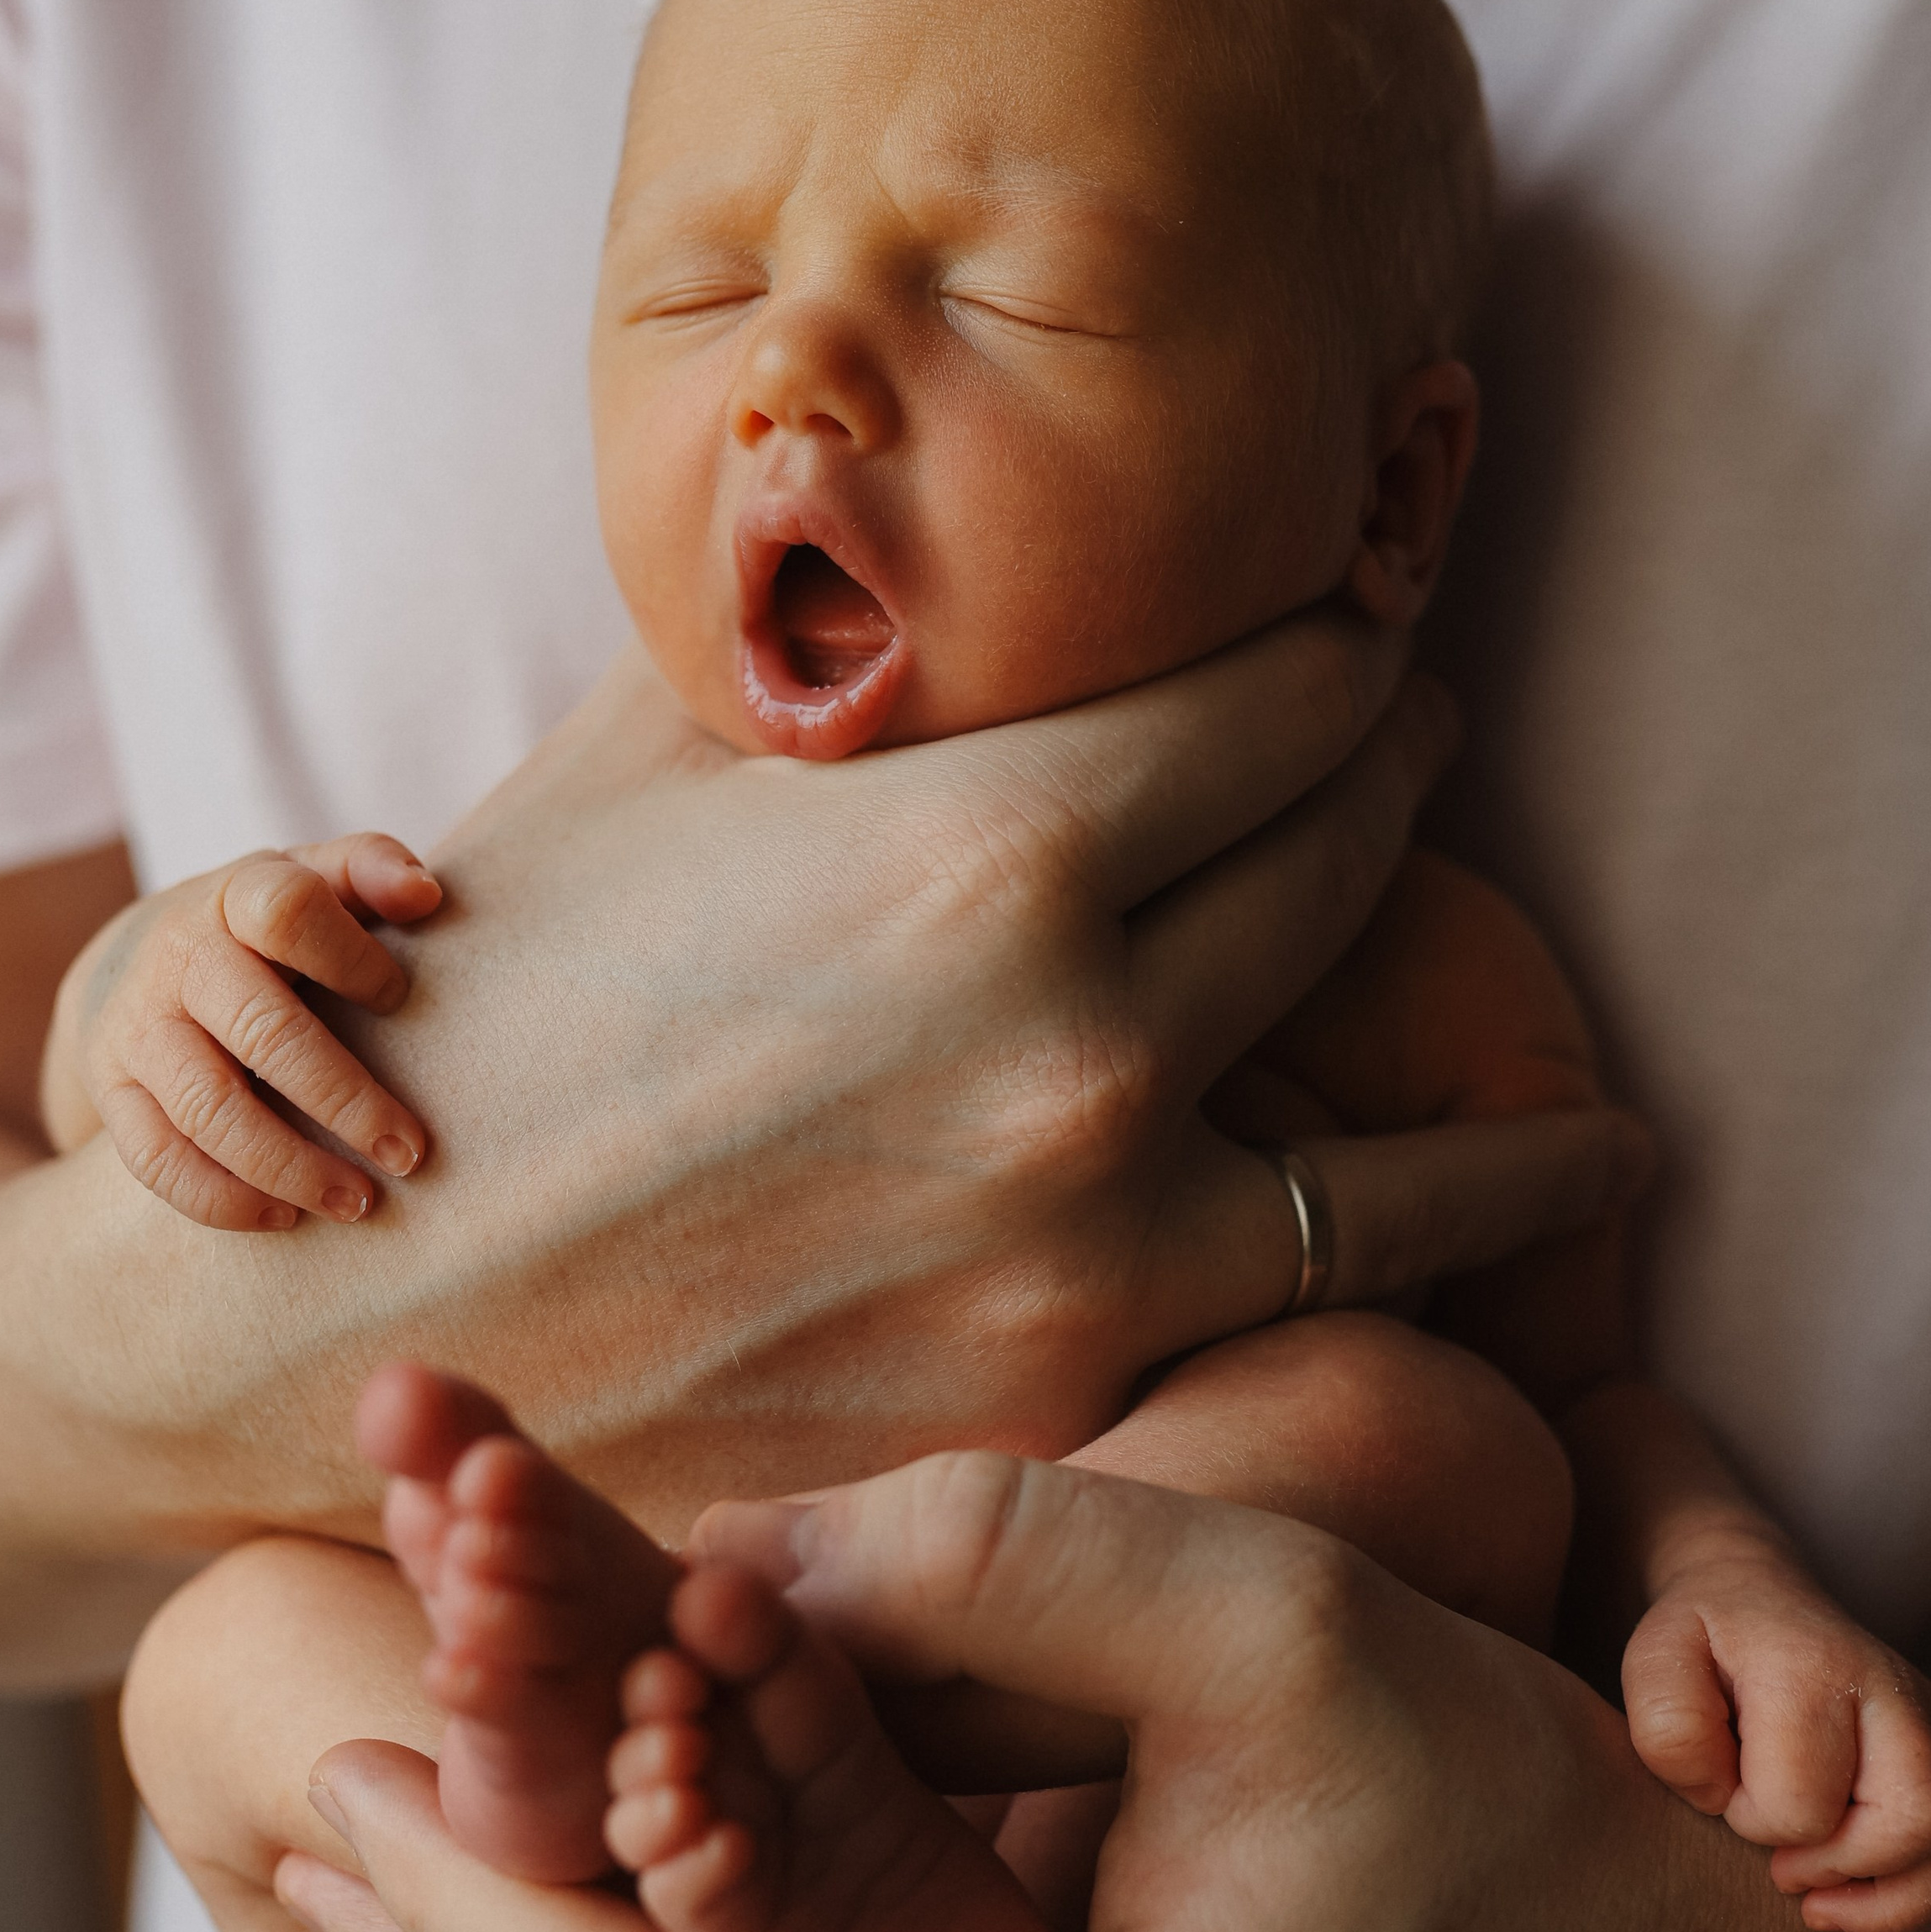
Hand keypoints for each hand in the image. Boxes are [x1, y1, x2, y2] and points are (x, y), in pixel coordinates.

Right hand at [0, 622, 1644, 1615]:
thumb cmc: (479, 1008)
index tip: (1364, 621)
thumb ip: (839, 644)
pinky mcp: (1068, 1409)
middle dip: (1391, 779)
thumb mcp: (653, 766)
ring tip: (1591, 1110)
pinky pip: (1301, 1329)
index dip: (1341, 637)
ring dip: (1506, 1100)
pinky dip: (1404, 1289)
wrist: (340, 1311)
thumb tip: (940, 522)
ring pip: (1402, 1148)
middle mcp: (1081, 1045)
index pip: (1282, 692)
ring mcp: (1092, 1252)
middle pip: (1348, 862)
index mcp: (987, 844)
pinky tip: (1489, 1280)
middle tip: (1412, 750)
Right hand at [42, 833, 439, 1227]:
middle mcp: (177, 961)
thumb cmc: (259, 929)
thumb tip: (425, 895)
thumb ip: (370, 869)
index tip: (398, 999)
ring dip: (290, 1165)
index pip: (286, 911)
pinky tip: (287, 1217)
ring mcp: (137, 1031)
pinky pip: (158, 1161)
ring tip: (359, 1201)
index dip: (351, 956)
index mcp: (234, 897)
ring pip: (208, 1110)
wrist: (127, 965)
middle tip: (410, 1152)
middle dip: (344, 1099)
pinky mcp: (113, 1096)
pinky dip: (224, 1200)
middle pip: (262, 1030)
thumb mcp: (308, 880)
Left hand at [1570, 1384, 1930, 1931]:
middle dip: (1848, 1869)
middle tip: (1784, 1867)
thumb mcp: (1655, 1660)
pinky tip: (1865, 1894)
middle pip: (1925, 1817)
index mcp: (1818, 1667)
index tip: (1729, 1799)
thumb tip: (1725, 1796)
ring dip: (1898, 1900)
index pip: (1805, 1800)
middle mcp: (1900, 1693)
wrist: (1759, 1601)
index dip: (1756, 1821)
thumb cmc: (1706, 1642)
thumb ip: (1668, 1729)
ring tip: (1826, 1898)